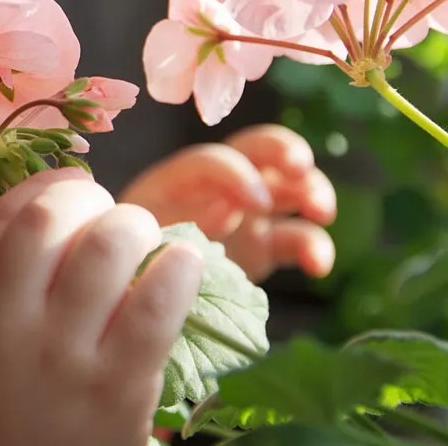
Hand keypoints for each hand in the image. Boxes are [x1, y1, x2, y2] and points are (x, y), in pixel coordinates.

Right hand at [0, 168, 203, 445]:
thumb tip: (48, 212)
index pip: (4, 214)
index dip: (48, 187)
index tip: (74, 187)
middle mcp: (0, 321)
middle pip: (53, 216)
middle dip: (91, 200)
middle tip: (109, 216)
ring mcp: (59, 354)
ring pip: (109, 243)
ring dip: (136, 225)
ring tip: (144, 240)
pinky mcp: (117, 388)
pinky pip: (157, 302)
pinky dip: (178, 269)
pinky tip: (183, 265)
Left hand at [119, 124, 336, 281]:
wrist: (135, 299)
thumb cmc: (127, 267)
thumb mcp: (139, 246)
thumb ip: (176, 227)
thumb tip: (224, 212)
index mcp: (177, 182)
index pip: (212, 160)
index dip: (236, 173)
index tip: (253, 202)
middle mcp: (215, 188)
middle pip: (258, 150)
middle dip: (284, 150)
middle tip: (300, 168)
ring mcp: (245, 215)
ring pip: (288, 186)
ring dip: (313, 190)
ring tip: (321, 211)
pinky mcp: (264, 248)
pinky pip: (297, 239)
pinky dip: (315, 247)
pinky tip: (318, 266)